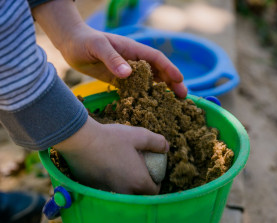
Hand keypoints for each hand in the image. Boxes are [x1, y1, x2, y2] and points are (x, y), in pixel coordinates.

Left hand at [32, 0, 186, 97]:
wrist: (70, 44)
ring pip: (149, 80)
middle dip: (171, 83)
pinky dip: (145, 95)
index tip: (180, 80)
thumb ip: (112, 59)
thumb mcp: (97, 47)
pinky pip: (136, 88)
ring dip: (161, 90)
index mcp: (132, 50)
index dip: (169, 69)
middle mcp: (133, 60)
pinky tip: (150, 104)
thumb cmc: (84, 41)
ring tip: (172, 103)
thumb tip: (128, 74)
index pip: (156, 59)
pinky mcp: (119, 79)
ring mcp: (127, 70)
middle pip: (158, 71)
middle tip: (183, 97)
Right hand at [54, 117, 168, 194]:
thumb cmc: (112, 138)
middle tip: (140, 174)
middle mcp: (124, 192)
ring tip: (124, 171)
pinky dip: (112, 183)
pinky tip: (108, 169)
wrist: (81, 141)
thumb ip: (157, 142)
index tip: (153, 175)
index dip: (156, 184)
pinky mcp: (95, 189)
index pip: (154, 192)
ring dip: (127, 186)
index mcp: (138, 182)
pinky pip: (108, 190)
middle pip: (139, 196)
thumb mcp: (139, 135)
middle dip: (142, 188)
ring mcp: (108, 193)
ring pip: (123, 194)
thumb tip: (167, 147)